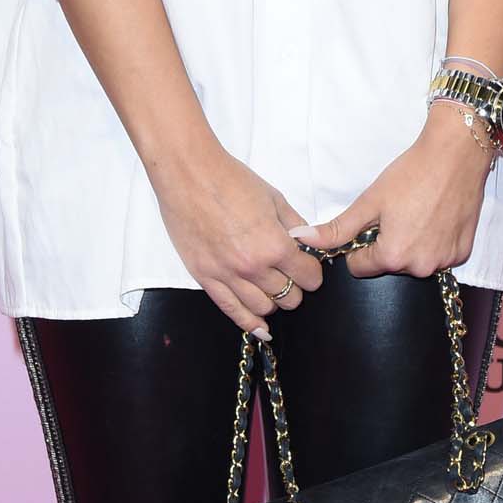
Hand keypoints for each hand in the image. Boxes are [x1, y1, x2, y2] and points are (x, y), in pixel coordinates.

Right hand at [152, 139, 326, 334]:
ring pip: (263, 308)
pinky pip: (232, 311)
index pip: (308, 277)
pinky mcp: (205, 278)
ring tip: (270, 287)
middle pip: (289, 297)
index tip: (309, 267)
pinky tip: (261, 328)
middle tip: (289, 274)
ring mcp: (227, 275)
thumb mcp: (274, 198)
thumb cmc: (230, 180)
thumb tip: (308, 244)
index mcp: (274, 245)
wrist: (189, 174)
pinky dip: (250, 323)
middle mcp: (252, 266)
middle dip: (295, 287)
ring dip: (273, 301)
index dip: (312, 272)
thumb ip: (295, 226)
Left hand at [305, 104, 494, 278]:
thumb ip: (337, 228)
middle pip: (387, 265)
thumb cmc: (412, 173)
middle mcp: (420, 267)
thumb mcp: (369, 201)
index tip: (370, 222)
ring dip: (410, 244)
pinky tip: (436, 217)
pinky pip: (438, 255)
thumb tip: (303, 239)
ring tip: (418, 213)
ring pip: (412, 261)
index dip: (358, 245)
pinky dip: (434, 241)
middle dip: (385, 244)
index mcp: (393, 256)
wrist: (456, 154)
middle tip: (397, 213)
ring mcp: (445, 261)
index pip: (358, 267)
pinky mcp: (463, 253)